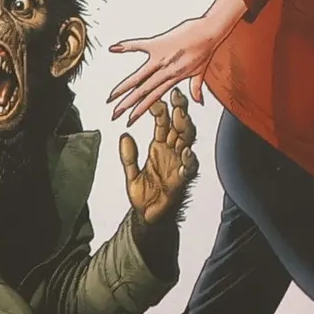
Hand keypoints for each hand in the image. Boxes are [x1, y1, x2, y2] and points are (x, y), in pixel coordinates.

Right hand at [107, 0, 243, 122]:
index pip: (153, 98)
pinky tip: (113, 49)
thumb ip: (196, 87)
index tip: (129, 119)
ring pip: (139, 76)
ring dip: (124, 87)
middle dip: (127, 104)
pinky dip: (126, 46)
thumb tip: (198, 101)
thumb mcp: (201, 71)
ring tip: (111, 96)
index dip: (140, 110)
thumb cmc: (206, 48)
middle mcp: (166, 71)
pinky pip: (140, 45)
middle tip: (114, 114)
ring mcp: (161, 58)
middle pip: (143, 91)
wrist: (210, 31)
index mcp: (174, 78)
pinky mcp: (159, 43)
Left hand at [118, 89, 199, 224]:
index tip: (157, 97)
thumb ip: (128, 156)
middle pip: (179, 126)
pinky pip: (188, 168)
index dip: (161, 109)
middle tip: (177, 96)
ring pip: (187, 142)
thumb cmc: (144, 195)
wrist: (148, 217)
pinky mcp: (181, 181)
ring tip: (182, 117)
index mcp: (159, 147)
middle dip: (180, 110)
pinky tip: (185, 153)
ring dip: (185, 129)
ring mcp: (178, 164)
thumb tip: (124, 136)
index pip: (163, 122)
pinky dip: (188, 160)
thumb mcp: (131, 174)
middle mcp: (171, 152)